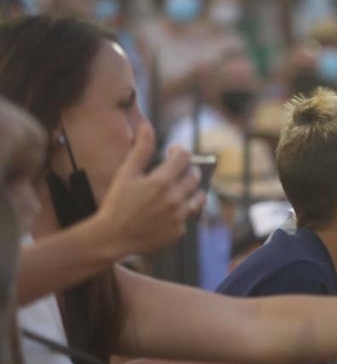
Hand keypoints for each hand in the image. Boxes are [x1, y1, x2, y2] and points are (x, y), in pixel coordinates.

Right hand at [92, 122, 204, 256]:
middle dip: (188, 169)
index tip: (172, 151)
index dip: (179, 150)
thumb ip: (141, 149)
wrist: (111, 238)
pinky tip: (169, 209)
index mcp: (162, 181)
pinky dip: (183, 210)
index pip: (185, 156)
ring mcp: (179, 216)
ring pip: (199, 197)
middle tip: (177, 169)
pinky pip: (188, 216)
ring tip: (180, 188)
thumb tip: (146, 126)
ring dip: (193, 190)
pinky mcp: (179, 231)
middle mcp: (175, 198)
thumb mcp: (126, 174)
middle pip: (194, 175)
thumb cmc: (116, 203)